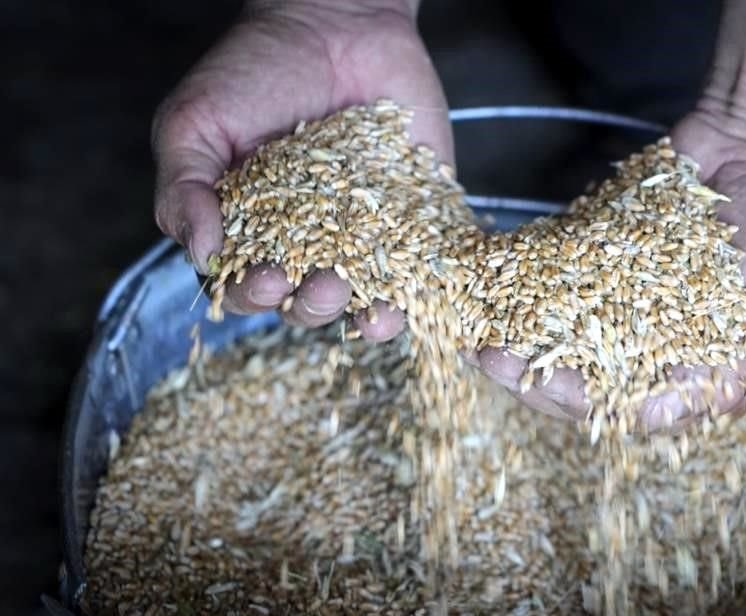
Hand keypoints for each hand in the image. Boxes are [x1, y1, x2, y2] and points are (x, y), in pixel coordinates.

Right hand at [152, 0, 450, 339]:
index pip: (247, 289)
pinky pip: (419, 268)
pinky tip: (413, 299)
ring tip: (365, 302)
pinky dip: (418, 290)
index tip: (264, 275)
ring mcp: (365, 235)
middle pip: (306, 304)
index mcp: (252, 233)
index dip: (252, 295)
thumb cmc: (254, 70)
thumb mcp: (196, 123)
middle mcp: (309, 244)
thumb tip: (203, 254)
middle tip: (321, 284)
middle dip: (311, 305)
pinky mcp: (415, 218)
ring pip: (364, 299)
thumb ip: (183, 189)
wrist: (334, 22)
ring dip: (363, 314)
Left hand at [478, 103, 745, 425]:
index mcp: (695, 372)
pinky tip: (485, 295)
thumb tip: (671, 414)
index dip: (580, 401)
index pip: (627, 407)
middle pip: (582, 381)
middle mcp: (652, 350)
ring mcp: (621, 310)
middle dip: (532, 375)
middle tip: (489, 359)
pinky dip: (519, 297)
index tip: (540, 383)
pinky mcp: (598, 273)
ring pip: (557, 341)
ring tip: (474, 335)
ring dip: (514, 343)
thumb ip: (736, 360)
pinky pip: (552, 292)